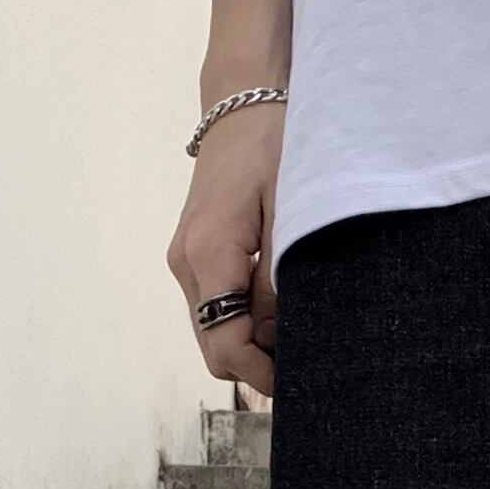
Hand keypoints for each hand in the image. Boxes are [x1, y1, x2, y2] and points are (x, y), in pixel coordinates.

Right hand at [169, 100, 284, 394]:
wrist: (241, 105)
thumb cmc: (272, 150)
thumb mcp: (289, 216)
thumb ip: (279, 281)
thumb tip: (277, 338)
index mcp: (208, 256)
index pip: (226, 345)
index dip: (261, 373)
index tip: (298, 383)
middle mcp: (186, 264)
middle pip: (215, 349)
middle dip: (256, 365)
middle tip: (305, 363)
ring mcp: (184, 260)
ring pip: (213, 332)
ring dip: (250, 343)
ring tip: (296, 331)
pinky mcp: (192, 254)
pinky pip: (214, 308)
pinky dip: (243, 321)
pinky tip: (276, 307)